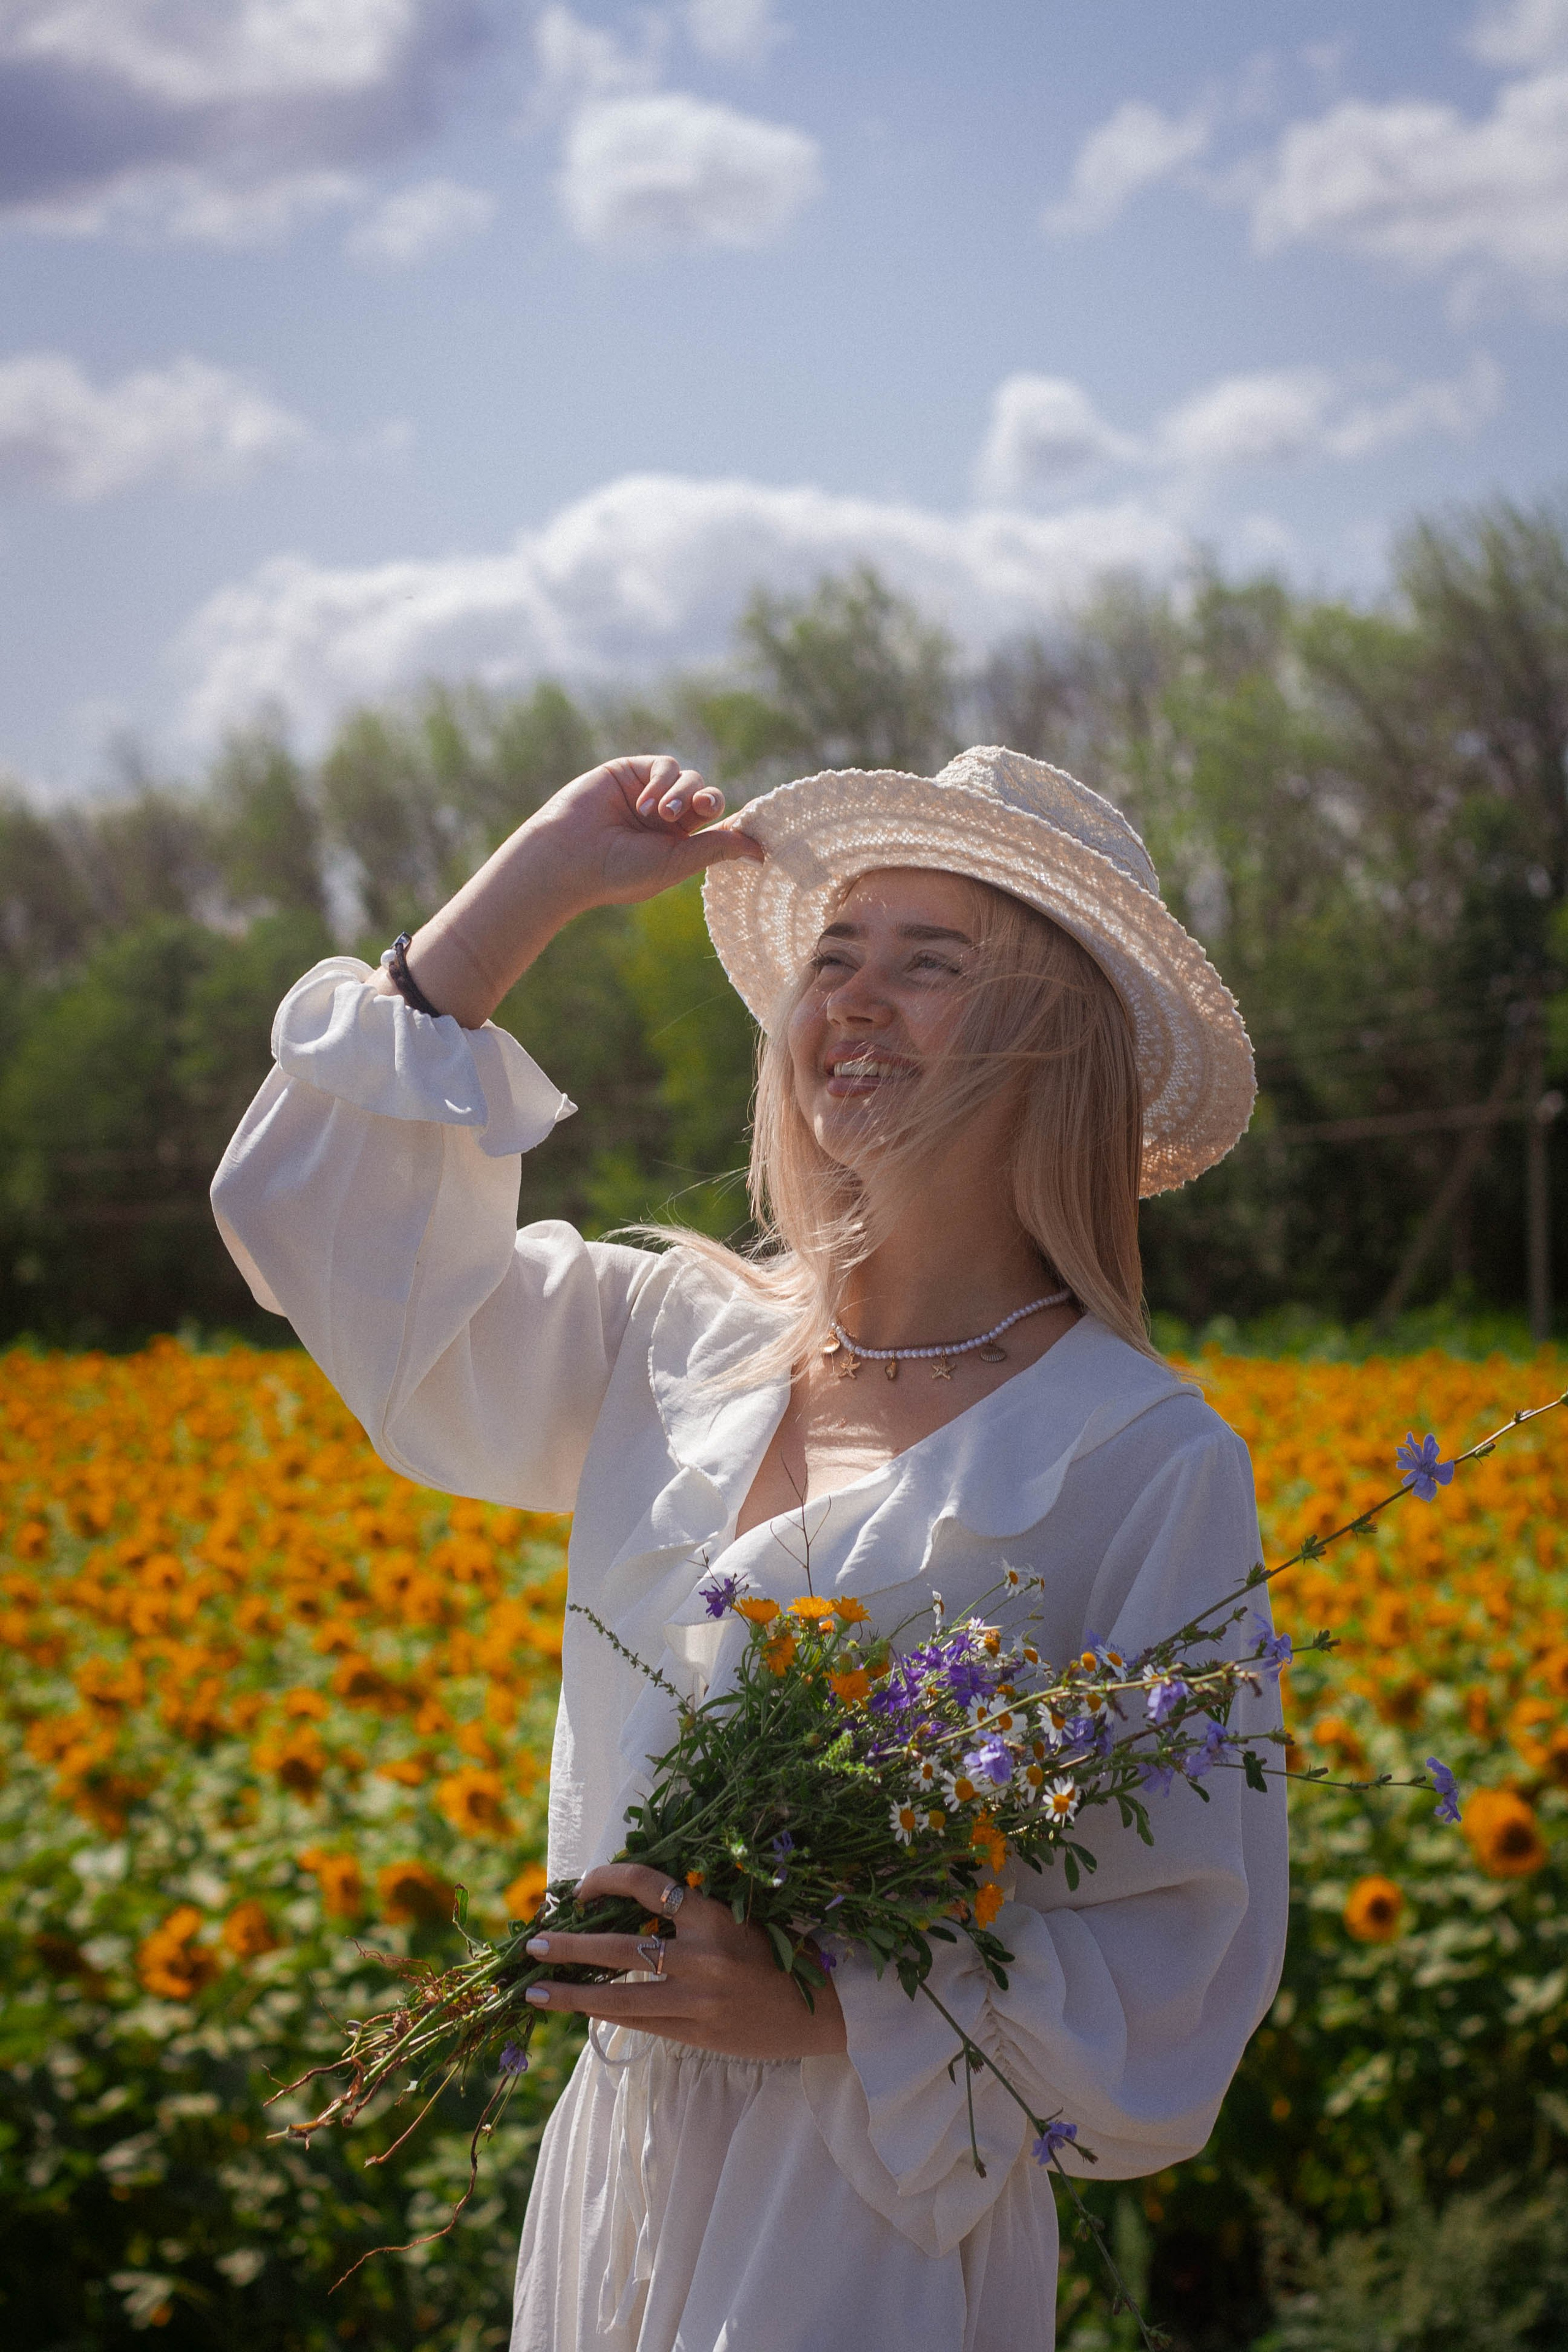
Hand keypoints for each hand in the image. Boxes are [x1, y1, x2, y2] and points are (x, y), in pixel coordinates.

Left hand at [520, 1862, 846, 2060]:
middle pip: (617, 1946)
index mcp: (715, 1915)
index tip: (580, 1888)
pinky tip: (581, 2011)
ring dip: (571, 1992)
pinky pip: (640, 2022)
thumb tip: (633, 1912)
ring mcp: (696, 2000)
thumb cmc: (783, 1958)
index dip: (606, 1880)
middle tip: (532, 1944)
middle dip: (568, 1946)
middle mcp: (701, 1956)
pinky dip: (607, 2014)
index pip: (647, 1883)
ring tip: (535, 1991)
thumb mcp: (742, 1922)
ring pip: (617, 1995)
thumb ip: (694, 1916)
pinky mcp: (696, 2034)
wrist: (824, 2013)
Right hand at [529, 755, 763, 915]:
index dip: (735, 822)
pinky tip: (645, 805)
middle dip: (709, 801)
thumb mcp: (677, 862)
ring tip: (659, 815)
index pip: (718, 825)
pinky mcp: (631, 771)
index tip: (753, 826)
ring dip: (682, 794)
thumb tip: (761, 851)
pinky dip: (662, 782)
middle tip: (700, 811)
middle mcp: (666, 817)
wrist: (569, 856)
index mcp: (678, 844)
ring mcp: (649, 792)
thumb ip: (717, 848)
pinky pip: (666, 766)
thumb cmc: (619, 870)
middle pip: (708, 797)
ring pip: (690, 779)